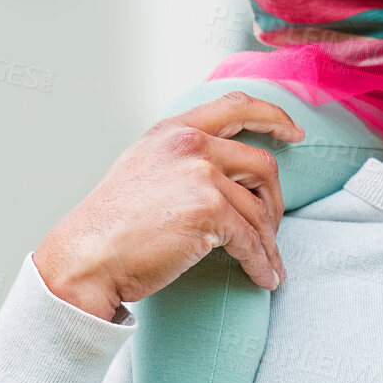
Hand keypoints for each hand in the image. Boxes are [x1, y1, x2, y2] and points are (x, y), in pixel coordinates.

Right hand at [32, 91, 304, 321]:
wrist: (87, 257)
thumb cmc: (112, 223)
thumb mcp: (143, 165)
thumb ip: (181, 154)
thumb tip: (224, 164)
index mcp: (175, 129)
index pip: (237, 105)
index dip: (273, 117)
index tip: (294, 133)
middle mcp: (190, 144)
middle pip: (261, 164)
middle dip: (275, 199)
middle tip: (273, 226)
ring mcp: (201, 175)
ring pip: (258, 209)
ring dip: (268, 242)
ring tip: (269, 263)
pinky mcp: (209, 211)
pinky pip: (250, 240)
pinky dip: (261, 262)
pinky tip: (263, 277)